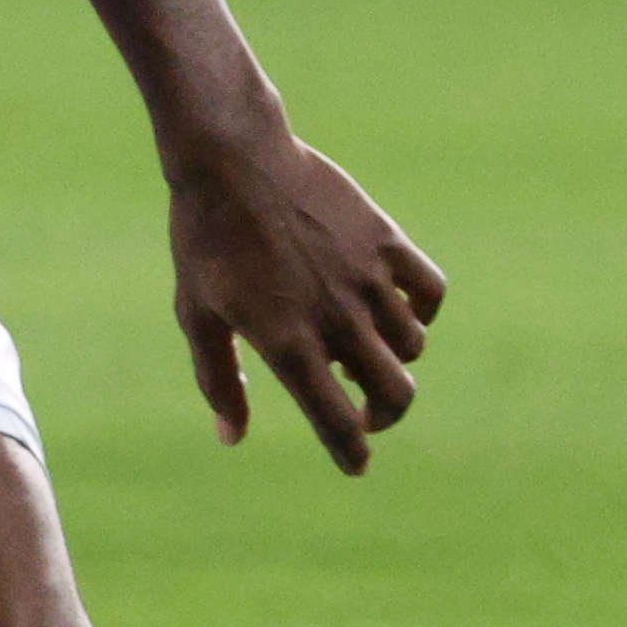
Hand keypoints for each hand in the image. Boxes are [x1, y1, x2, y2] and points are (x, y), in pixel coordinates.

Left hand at [167, 127, 441, 470]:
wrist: (233, 161)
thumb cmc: (204, 240)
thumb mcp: (197, 315)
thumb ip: (217, 379)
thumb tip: (231, 437)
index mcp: (287, 344)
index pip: (336, 421)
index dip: (350, 453)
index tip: (355, 465)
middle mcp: (337, 319)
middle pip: (395, 393)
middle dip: (384, 415)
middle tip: (364, 412)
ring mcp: (367, 280)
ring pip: (412, 346)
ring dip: (394, 361)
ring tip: (363, 352)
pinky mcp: (386, 242)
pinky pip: (430, 292)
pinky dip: (423, 310)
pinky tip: (398, 310)